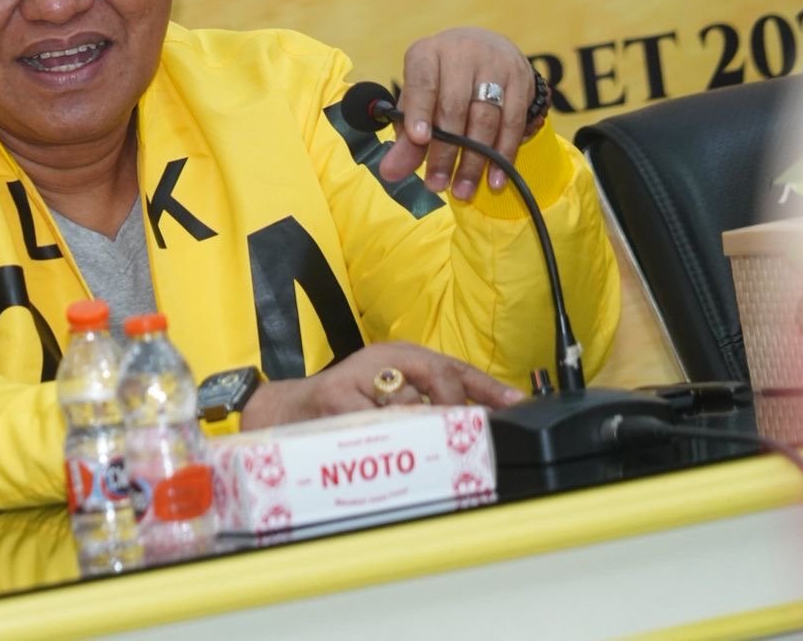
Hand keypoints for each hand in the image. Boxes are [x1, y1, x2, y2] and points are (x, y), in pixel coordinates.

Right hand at [238, 342, 523, 431]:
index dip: (487, 385)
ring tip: (430, 444)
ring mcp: (358, 378)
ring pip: (411, 401)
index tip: (516, 404)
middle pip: (438, 374)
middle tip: (467, 432)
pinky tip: (394, 446)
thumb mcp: (388, 395)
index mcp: (398, 355)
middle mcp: (380, 359)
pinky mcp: (336, 399)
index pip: (453, 365)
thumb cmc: (343, 406)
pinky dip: (390, 435)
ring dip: (423, 426)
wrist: (287, 412)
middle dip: (458, 407)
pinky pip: (377, 421)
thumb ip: (426, 400)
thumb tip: (481, 418)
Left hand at [378, 27, 536, 199]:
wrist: (487, 50)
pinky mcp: (522, 80)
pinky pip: (514, 122)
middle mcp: (462, 53)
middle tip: (436, 186)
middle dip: (445, 152)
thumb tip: (390, 173)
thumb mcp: (419, 102)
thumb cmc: (443, 82)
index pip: (422, 82)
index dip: (419, 111)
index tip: (418, 140)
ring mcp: (495, 64)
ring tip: (463, 191)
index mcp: (427, 54)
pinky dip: (504, 154)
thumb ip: (406, 138)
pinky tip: (495, 179)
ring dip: (474, 160)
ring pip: (485, 117)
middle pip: (454, 107)